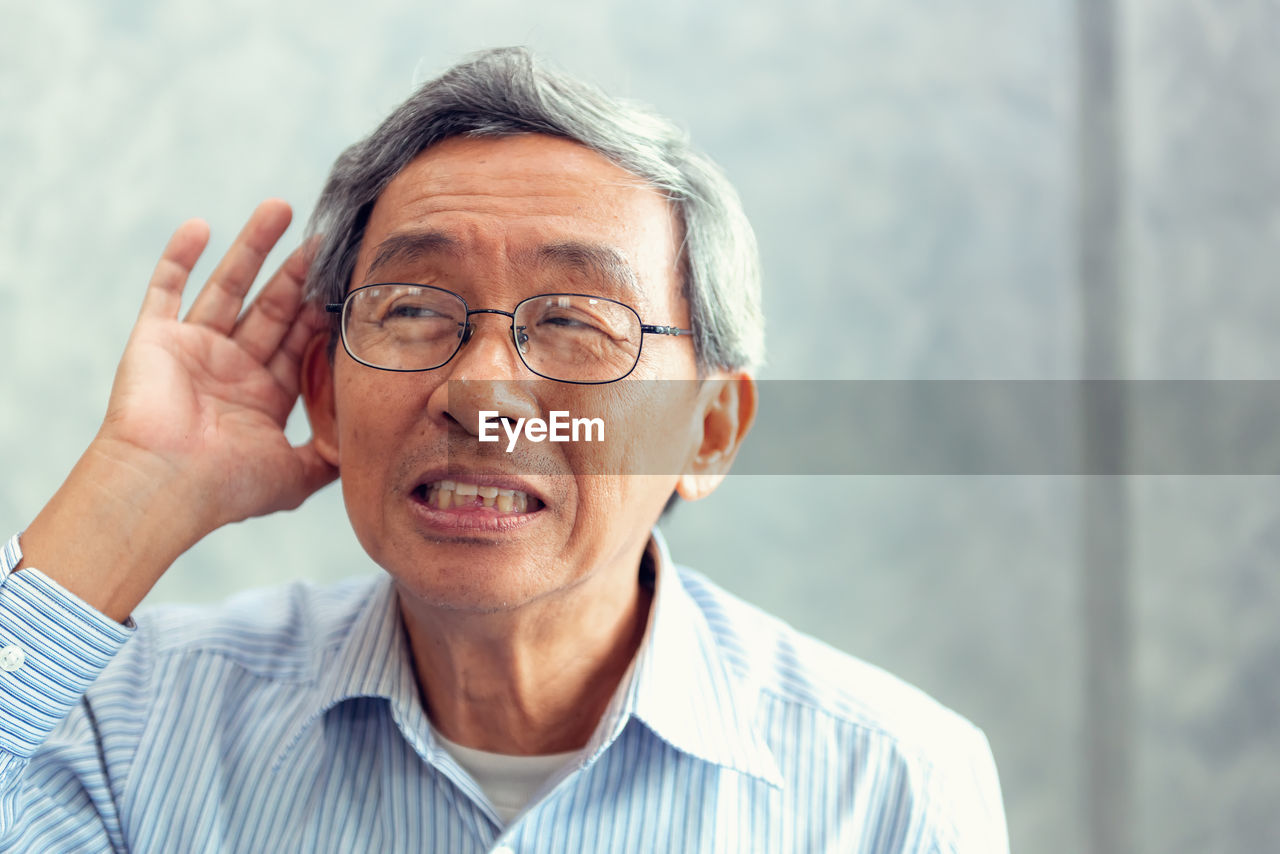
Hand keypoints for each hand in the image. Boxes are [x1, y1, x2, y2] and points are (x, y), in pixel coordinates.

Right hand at [18, 200, 337, 620]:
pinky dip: (178, 258)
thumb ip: (333, 455)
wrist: (163, 489)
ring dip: (253, 247)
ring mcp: (193, 351)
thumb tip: (374, 447)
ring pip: (230, 286)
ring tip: (282, 208)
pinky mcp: (155, 340)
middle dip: (299, 273)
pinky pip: (165, 290)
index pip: (302, 342)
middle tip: (327, 238)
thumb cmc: (228, 488)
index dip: (324, 312)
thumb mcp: (297, 475)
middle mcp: (231, 370)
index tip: (351, 278)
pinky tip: (200, 225)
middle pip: (273, 308)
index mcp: (264, 398)